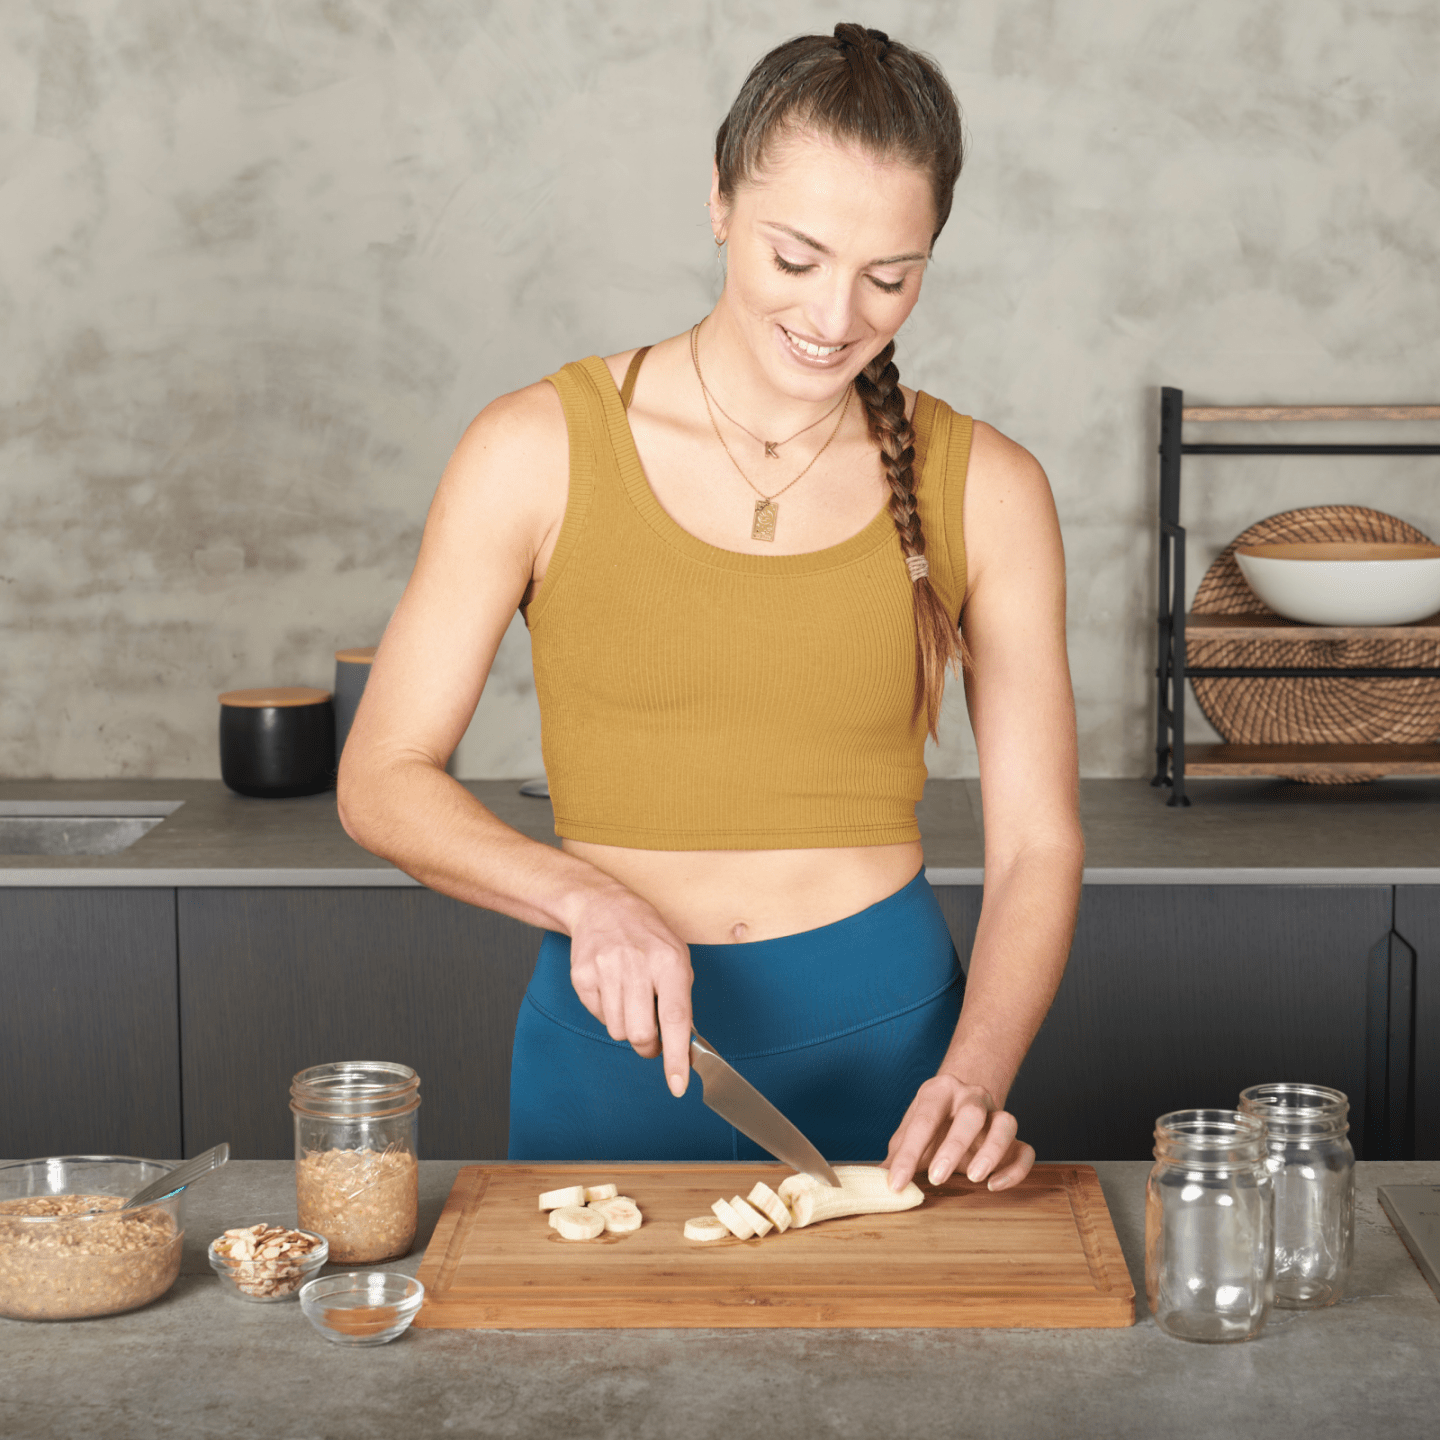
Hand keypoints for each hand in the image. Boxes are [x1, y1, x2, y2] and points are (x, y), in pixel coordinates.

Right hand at [567, 884, 694, 1096]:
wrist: (602, 906)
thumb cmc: (647, 935)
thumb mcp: (677, 957)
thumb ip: (680, 1000)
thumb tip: (683, 1046)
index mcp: (670, 962)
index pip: (675, 1018)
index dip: (677, 1056)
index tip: (677, 1084)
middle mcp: (637, 964)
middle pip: (640, 1034)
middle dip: (648, 1047)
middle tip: (652, 1040)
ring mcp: (606, 969)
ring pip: (617, 1031)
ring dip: (626, 1026)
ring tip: (630, 998)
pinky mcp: (582, 976)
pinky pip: (598, 1017)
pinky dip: (608, 1012)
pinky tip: (612, 988)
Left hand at [884, 1073, 1034, 1192]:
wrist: (962, 1100)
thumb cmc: (932, 1122)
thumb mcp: (909, 1132)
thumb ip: (896, 1155)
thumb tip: (876, 1182)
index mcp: (938, 1092)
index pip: (923, 1120)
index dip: (908, 1155)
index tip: (896, 1183)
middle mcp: (971, 1097)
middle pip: (971, 1114)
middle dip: (954, 1146)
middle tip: (937, 1177)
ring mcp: (996, 1114)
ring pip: (1006, 1123)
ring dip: (992, 1152)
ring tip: (974, 1178)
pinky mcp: (1014, 1137)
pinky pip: (1025, 1150)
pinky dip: (1015, 1169)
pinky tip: (995, 1185)